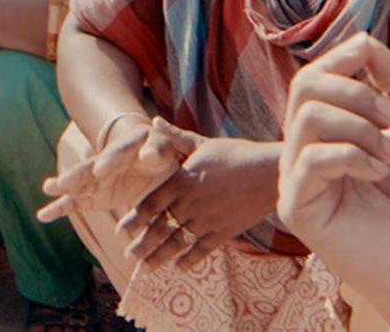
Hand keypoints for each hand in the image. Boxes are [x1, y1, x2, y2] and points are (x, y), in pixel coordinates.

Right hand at [38, 116, 176, 222]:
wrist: (147, 156)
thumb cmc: (158, 151)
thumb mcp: (164, 148)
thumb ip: (158, 150)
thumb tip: (148, 154)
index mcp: (125, 148)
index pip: (116, 154)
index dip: (107, 161)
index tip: (99, 170)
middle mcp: (106, 161)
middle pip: (89, 168)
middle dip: (77, 175)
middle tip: (63, 183)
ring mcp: (97, 179)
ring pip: (78, 182)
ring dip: (63, 185)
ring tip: (47, 188)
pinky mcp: (94, 195)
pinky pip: (75, 202)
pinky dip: (59, 208)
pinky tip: (43, 215)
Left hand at [119, 119, 279, 270]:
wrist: (268, 173)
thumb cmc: (234, 154)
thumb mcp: (201, 143)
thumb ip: (175, 137)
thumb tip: (154, 122)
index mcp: (182, 181)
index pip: (151, 204)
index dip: (135, 219)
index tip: (121, 230)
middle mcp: (190, 203)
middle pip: (160, 227)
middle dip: (142, 243)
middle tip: (128, 255)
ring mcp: (207, 220)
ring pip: (177, 242)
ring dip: (159, 256)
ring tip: (145, 268)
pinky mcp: (224, 232)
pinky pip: (201, 250)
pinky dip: (188, 260)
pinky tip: (178, 267)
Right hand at [278, 34, 389, 328]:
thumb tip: (363, 39)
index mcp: (323, 128)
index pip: (313, 76)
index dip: (339, 57)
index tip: (373, 59)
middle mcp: (301, 146)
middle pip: (304, 87)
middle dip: (354, 91)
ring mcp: (293, 175)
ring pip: (307, 117)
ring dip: (359, 128)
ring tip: (388, 155)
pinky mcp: (295, 204)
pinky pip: (311, 158)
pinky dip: (351, 156)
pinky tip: (376, 173)